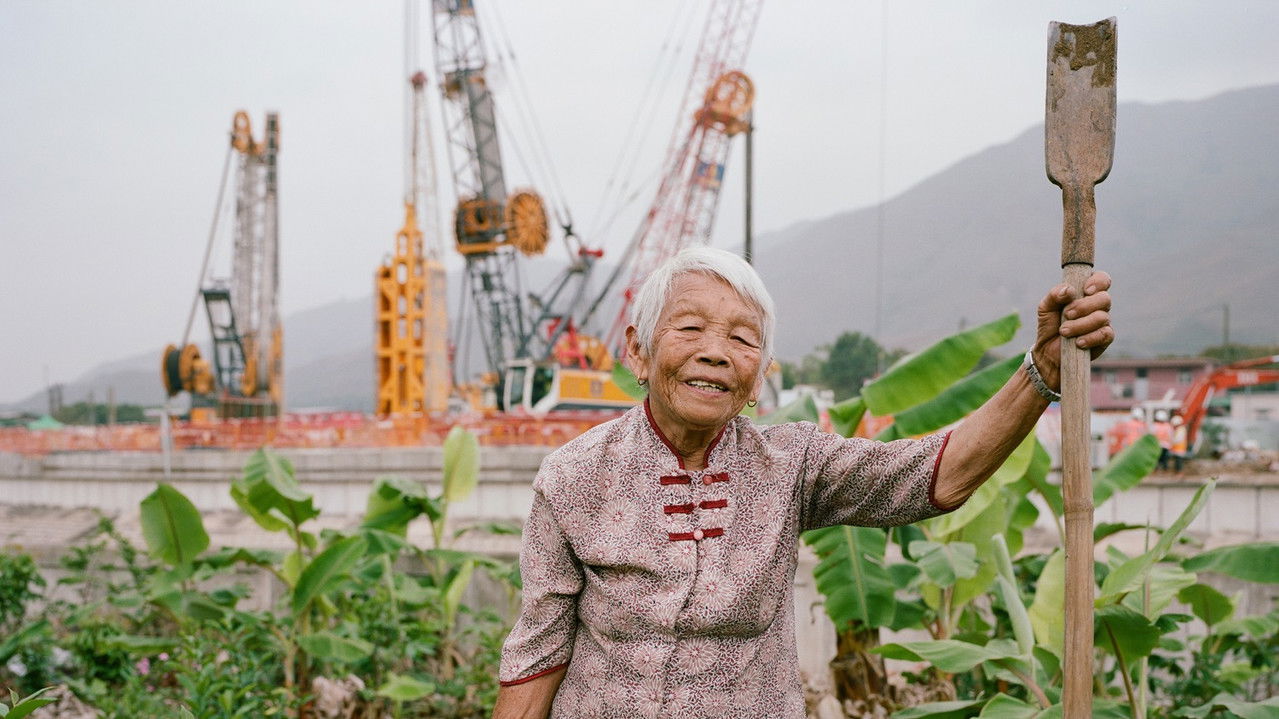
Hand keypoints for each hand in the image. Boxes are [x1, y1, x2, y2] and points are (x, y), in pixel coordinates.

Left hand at [1031, 270, 1112, 389]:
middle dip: (1083, 306)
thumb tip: (1069, 290)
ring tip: (1064, 331)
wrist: (1048, 351)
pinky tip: (1077, 342)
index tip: (1085, 290)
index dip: (1098, 282)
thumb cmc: (1050, 325)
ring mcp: (1103, 322)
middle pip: (1104, 298)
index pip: (1102, 279)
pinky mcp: (1104, 339)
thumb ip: (1054, 295)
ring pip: (1102, 317)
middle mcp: (1097, 306)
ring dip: (1080, 324)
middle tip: (1066, 314)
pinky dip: (1089, 338)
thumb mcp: (1045, 308)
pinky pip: (1105, 334)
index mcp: (1086, 293)